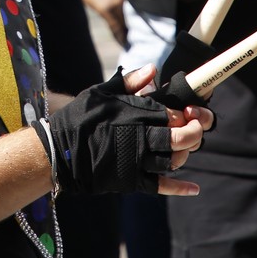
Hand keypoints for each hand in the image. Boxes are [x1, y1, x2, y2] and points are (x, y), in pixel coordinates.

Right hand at [40, 64, 211, 195]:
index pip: (173, 115)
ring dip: (185, 155)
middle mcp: (140, 138)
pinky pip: (162, 186)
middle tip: (195, 129)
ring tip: (184, 149)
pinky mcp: (132, 181)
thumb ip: (130, 81)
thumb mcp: (102, 92)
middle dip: (194, 133)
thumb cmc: (81, 116)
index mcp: (136, 114)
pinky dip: (180, 188)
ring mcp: (137, 161)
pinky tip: (194, 188)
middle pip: (180, 138)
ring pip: (173, 161)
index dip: (184, 115)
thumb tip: (153, 69)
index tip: (185, 113)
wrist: (61, 149)